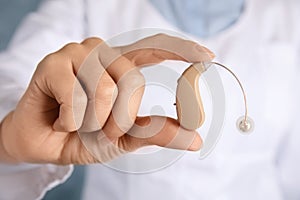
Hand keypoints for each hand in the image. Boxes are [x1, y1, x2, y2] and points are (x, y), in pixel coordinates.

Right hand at [0, 34, 213, 163]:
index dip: (181, 50)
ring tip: (78, 123)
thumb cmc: (84, 135)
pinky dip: (72, 121)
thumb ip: (156, 132)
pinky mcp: (53, 63)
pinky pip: (78, 97)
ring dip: (95, 121)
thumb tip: (194, 139)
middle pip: (132, 81)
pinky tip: (60, 119)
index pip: (154, 48)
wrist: (45, 144)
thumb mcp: (125, 137)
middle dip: (120, 119)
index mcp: (119, 65)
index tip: (207, 56)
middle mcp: (101, 53)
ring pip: (106, 89)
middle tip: (101, 128)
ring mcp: (77, 54)